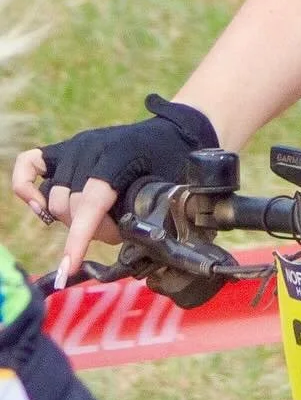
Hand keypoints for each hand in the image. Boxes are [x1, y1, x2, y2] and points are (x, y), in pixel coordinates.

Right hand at [12, 95, 217, 285]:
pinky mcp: (64, 149)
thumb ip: (145, 216)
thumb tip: (127, 248)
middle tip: (117, 233)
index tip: (70, 267)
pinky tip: (42, 210)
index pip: (91, 201)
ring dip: (71, 219)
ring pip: (53, 197)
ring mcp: (74, 146)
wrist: (172, 131)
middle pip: (71, 205)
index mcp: (118, 154)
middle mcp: (90, 147)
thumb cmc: (173, 162)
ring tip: (98, 222)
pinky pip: (28, 165)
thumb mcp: (169, 188)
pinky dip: (27, 189)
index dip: (80, 238)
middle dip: (91, 231)